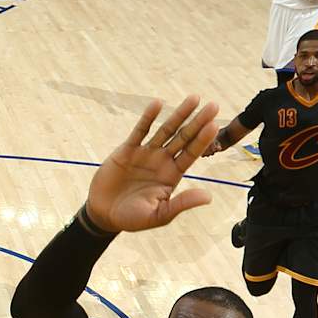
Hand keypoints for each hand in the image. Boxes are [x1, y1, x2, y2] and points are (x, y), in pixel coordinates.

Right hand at [84, 96, 220, 234]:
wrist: (103, 214)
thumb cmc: (132, 219)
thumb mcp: (159, 215)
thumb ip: (181, 204)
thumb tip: (208, 197)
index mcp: (172, 175)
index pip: (191, 154)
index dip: (202, 140)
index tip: (214, 125)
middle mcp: (162, 161)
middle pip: (183, 137)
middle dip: (198, 122)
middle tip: (214, 105)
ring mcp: (146, 154)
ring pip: (165, 130)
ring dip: (179, 114)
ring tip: (194, 98)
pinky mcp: (128, 150)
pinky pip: (140, 131)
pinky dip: (148, 118)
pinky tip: (158, 103)